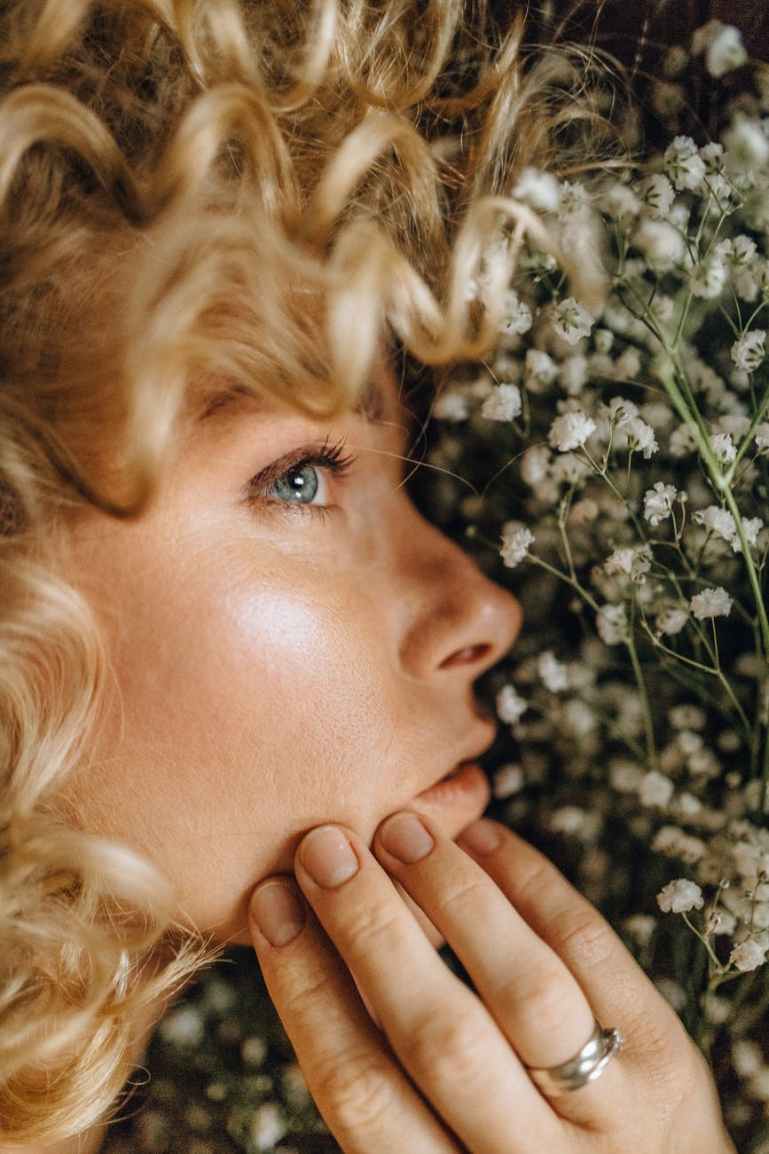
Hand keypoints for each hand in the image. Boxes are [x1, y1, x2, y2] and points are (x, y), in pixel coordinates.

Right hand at [248, 811, 736, 1153]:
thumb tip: (311, 953)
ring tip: (402, 830)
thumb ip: (392, 1088)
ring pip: (525, 987)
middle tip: (326, 847)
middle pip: (440, 1036)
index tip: (272, 904)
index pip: (361, 1090)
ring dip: (455, 896)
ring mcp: (615, 1115)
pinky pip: (595, 952)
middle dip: (372, 929)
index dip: (307, 987)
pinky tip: (483, 839)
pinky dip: (533, 885)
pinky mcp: (669, 1058)